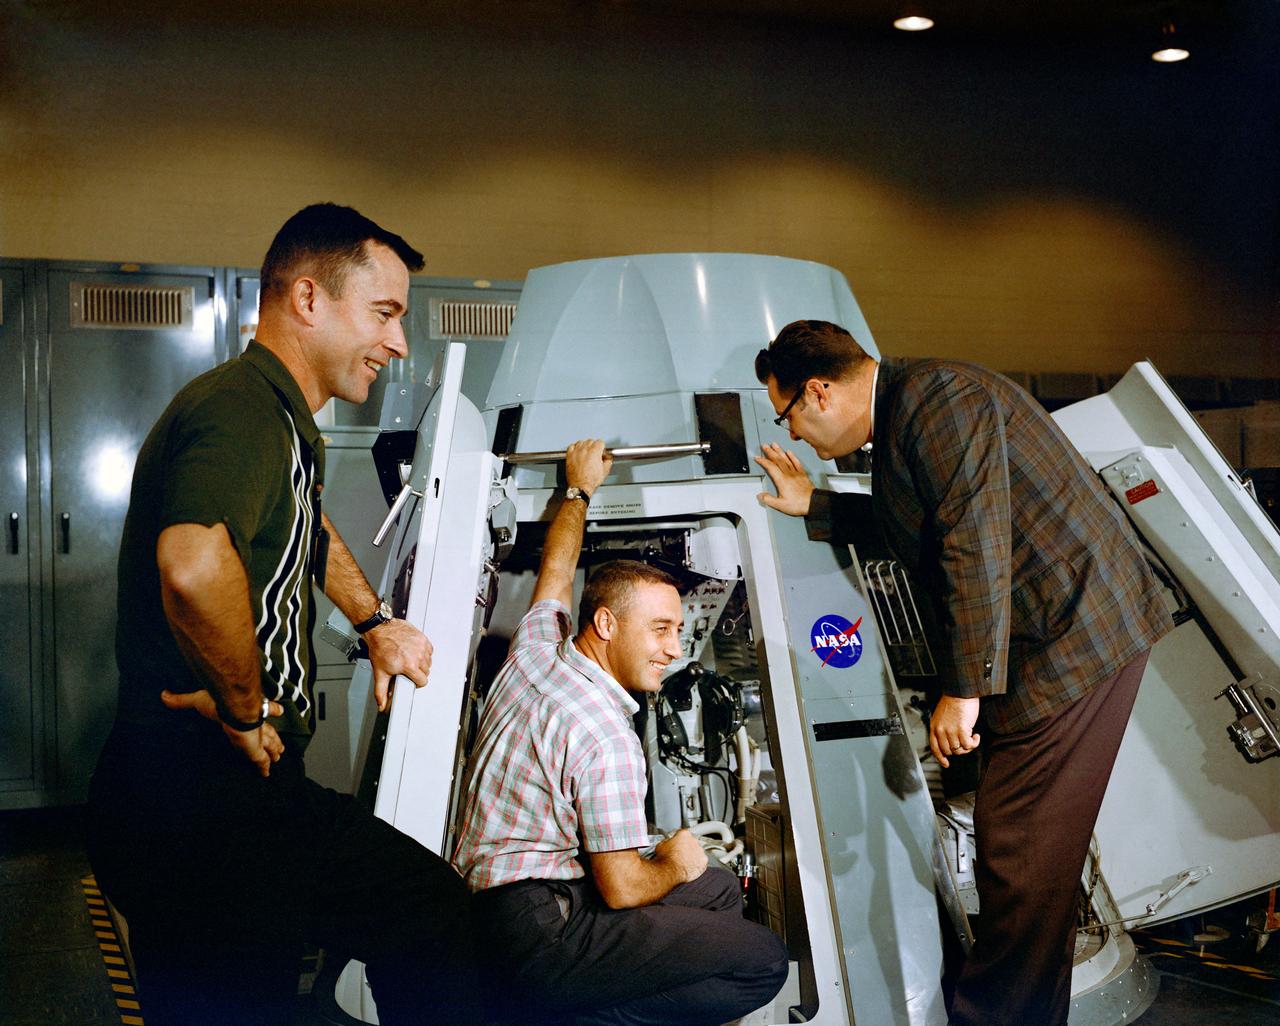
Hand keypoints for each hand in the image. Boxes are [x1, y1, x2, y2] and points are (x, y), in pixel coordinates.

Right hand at [160, 688, 284, 777]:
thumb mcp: (197, 699)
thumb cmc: (219, 702)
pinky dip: (264, 766)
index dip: (270, 710)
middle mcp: (253, 723)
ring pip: (269, 744)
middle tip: (280, 745)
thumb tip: (163, 695)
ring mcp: (256, 736)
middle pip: (268, 732)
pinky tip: (266, 773)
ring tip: (279, 755)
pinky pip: (261, 760)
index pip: (261, 711)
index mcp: (243, 712)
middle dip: (273, 738)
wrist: (233, 706)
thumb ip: (181, 700)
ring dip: (274, 749)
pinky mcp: (255, 748)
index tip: (279, 710)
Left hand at [364, 619, 432, 711]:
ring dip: (422, 662)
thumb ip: (381, 692)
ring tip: (410, 659)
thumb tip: (381, 705)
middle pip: (426, 671)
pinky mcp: (422, 638)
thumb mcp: (380, 672)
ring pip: (429, 661)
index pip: (423, 681)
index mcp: (409, 666)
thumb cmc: (380, 648)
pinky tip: (414, 651)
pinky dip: (424, 652)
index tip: (412, 679)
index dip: (417, 682)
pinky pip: (429, 649)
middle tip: (408, 669)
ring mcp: (421, 646)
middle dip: (418, 672)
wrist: (379, 630)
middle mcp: (418, 656)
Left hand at [565, 438, 611, 494]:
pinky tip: (577, 451)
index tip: (601, 451)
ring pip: (581, 442)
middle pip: (590, 441)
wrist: (581, 486)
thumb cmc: (591, 480)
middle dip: (594, 446)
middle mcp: (585, 450)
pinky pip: (571, 446)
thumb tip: (608, 458)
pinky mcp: (569, 456)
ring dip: (584, 445)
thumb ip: (608, 461)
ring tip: (586, 452)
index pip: (600, 442)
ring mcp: (576, 452)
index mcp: (595, 452)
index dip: (602, 447)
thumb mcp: (605, 471)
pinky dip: (574, 447)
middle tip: (595, 453)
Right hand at [654, 828, 707, 882]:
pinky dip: (698, 864)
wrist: (670, 871)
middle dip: (687, 847)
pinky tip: (690, 867)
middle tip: (680, 854)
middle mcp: (694, 840)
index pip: (684, 834)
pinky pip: (702, 861)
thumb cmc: (665, 859)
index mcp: (684, 834)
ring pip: (698, 852)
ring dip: (693, 856)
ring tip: (684, 862)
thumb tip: (668, 843)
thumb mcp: (661, 845)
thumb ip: (668, 841)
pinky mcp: (703, 861)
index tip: (678, 843)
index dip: (680, 839)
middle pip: (692, 842)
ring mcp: (700, 851)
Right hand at [754, 443, 814, 515]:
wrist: (813, 503)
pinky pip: (796, 462)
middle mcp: (789, 475)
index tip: (758, 458)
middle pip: (778, 460)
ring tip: (775, 445)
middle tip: (765, 446)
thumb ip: (769, 499)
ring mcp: (796, 473)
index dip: (763, 461)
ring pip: (786, 459)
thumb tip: (760, 495)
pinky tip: (789, 452)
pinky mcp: (802, 474)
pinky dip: (792, 456)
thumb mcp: (780, 505)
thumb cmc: (799, 504)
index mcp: (782, 481)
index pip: (770, 467)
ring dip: (779, 451)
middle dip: (770, 452)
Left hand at [929, 694, 981, 768]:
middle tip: (966, 744)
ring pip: (959, 750)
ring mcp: (950, 731)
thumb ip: (942, 728)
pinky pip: (969, 745)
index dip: (940, 758)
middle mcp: (940, 730)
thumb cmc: (953, 701)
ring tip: (972, 738)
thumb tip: (949, 741)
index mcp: (934, 727)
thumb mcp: (941, 716)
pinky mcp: (961, 730)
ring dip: (968, 747)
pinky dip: (974, 743)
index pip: (935, 748)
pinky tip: (976, 736)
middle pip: (949, 751)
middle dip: (959, 751)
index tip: (946, 763)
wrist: (960, 692)